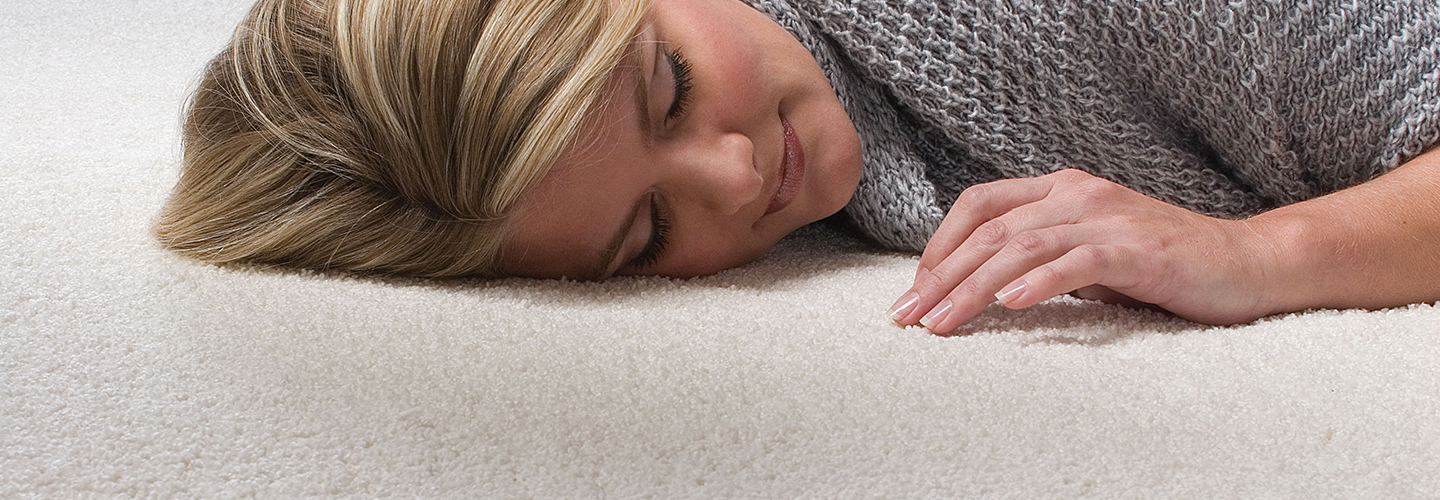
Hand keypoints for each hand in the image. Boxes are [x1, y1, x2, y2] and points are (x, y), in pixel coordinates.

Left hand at [888, 169, 1280, 333]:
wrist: (1243, 264)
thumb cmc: (1159, 264)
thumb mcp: (1085, 251)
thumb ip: (1039, 254)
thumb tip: (980, 284)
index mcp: (1059, 188)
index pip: (980, 205)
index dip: (939, 245)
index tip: (914, 290)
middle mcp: (1077, 195)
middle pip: (990, 230)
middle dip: (941, 276)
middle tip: (909, 317)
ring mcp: (1107, 219)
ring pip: (1020, 248)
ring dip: (973, 289)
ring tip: (943, 323)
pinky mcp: (1136, 250)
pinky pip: (1076, 264)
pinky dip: (1039, 283)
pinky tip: (1011, 306)